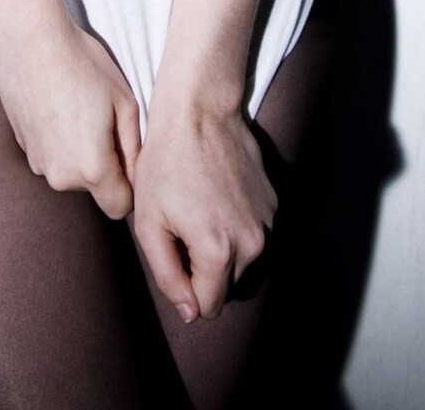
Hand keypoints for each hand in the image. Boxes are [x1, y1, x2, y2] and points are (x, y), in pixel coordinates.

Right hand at [0, 21, 140, 220]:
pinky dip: (59, 138)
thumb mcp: (125, 103)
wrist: (30, 40)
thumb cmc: (83, 65)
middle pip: (94, 186)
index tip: (129, 155)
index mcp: (92, 169)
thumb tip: (138, 175)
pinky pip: (51, 153)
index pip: (120, 207)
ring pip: (71, 170)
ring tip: (80, 107)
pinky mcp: (22, 147)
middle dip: (105, 163)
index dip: (131, 186)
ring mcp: (38, 162)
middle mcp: (61, 176)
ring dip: (80, 151)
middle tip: (105, 119)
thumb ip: (135, 149)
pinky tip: (59, 103)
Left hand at [133, 101, 277, 321]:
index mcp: (219, 252)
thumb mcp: (149, 223)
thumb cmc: (165, 164)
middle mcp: (253, 243)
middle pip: (228, 286)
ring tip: (200, 211)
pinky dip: (237, 227)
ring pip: (244, 262)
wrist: (199, 112)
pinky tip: (217, 196)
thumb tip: (190, 312)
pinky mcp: (274, 203)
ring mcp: (268, 222)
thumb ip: (167, 275)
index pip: (209, 306)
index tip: (174, 254)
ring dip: (224, 250)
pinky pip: (254, 234)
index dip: (186, 289)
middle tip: (184, 228)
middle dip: (206, 270)